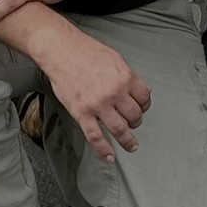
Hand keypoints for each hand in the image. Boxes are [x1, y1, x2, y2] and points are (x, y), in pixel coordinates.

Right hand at [39, 25, 151, 161]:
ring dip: (128, 140)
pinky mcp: (82, 113)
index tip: (142, 108)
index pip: (144, 97)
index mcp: (124, 77)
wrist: (62, 51)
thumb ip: (128, 76)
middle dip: (136, 121)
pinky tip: (109, 156)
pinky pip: (95, 137)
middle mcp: (114, 92)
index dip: (145, 105)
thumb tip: (140, 90)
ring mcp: (98, 104)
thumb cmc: (86, 51)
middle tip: (134, 123)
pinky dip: (103, 149)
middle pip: (134, 115)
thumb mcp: (115, 58)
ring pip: (119, 129)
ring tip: (131, 145)